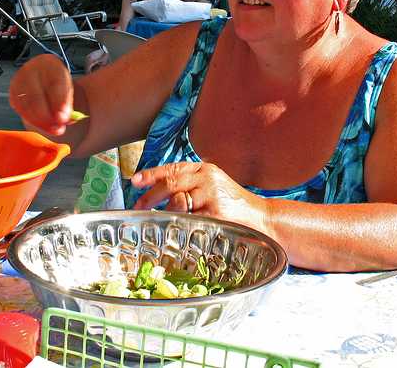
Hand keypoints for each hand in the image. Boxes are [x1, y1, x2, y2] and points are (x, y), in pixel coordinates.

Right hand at [9, 54, 73, 134]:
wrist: (43, 75)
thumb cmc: (57, 82)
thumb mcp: (67, 88)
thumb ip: (67, 103)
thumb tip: (66, 120)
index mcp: (49, 64)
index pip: (55, 83)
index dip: (60, 102)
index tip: (64, 118)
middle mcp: (31, 69)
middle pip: (36, 96)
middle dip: (48, 116)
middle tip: (58, 128)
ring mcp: (18, 81)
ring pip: (26, 105)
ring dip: (40, 121)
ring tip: (53, 129)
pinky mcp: (12, 92)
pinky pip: (20, 109)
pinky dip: (31, 120)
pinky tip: (41, 124)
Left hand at [131, 162, 268, 231]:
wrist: (262, 218)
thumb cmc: (233, 204)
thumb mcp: (213, 185)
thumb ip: (190, 184)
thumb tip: (158, 192)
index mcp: (205, 169)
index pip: (173, 168)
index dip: (151, 174)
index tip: (134, 181)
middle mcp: (207, 179)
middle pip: (171, 183)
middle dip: (150, 196)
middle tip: (137, 207)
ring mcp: (212, 196)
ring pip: (177, 202)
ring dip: (163, 213)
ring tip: (155, 220)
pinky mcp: (216, 214)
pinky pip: (189, 220)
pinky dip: (178, 225)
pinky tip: (173, 229)